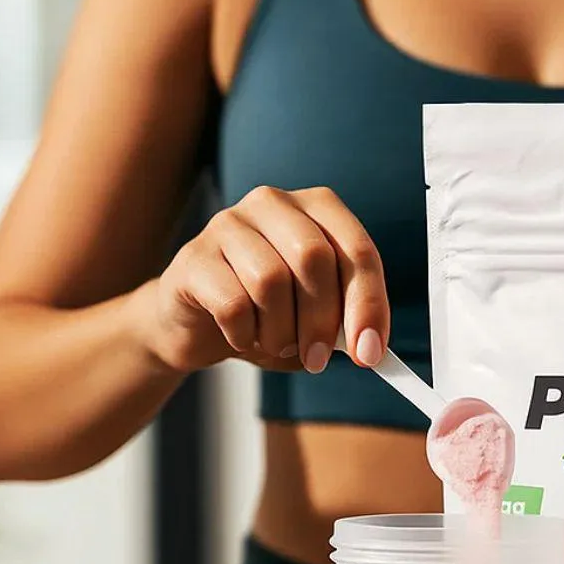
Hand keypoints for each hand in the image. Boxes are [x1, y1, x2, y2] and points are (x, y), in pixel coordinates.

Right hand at [145, 186, 387, 374]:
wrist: (199, 325)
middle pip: (313, 258)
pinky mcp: (193, 257)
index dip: (368, 303)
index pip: (357, 250)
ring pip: (270, 280)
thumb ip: (346, 324)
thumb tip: (370, 347)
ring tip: (276, 343)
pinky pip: (232, 303)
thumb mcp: (317, 318)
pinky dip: (244, 334)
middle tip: (317, 360)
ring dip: (280, 331)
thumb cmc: (269, 315)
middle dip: (322, 320)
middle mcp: (272, 204)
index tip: (370, 353)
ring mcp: (228, 224)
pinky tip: (241, 337)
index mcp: (316, 209)